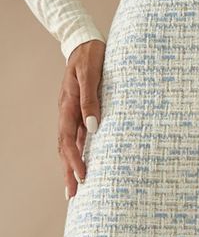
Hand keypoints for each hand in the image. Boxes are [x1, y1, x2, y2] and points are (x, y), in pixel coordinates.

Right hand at [57, 39, 105, 198]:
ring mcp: (72, 112)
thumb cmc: (91, 56)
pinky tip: (84, 162)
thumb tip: (94, 127)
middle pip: (65, 147)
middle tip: (72, 195)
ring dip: (72, 165)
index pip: (69, 139)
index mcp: (69, 105)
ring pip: (70, 143)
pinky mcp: (79, 110)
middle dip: (68, 171)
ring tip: (75, 185)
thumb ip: (91, 99)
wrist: (85, 41)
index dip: (75, 159)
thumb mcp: (91, 73)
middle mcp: (68, 111)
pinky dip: (79, 151)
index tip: (82, 176)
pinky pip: (77, 135)